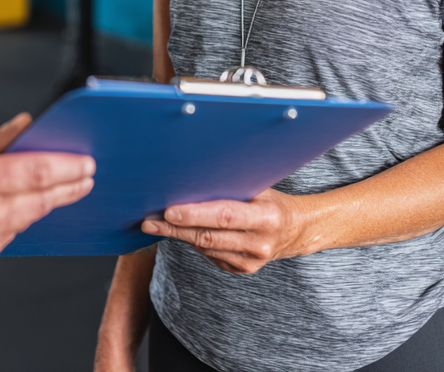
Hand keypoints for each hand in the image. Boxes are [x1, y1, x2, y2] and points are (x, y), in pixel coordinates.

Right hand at [0, 113, 94, 278]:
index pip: (30, 173)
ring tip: (62, 186)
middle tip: (87, 174)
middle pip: (38, 201)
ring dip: (46, 203)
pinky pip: (9, 237)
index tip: (85, 161)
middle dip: (68, 187)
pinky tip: (21, 206)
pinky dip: (18, 219)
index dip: (64, 167)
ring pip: (27, 220)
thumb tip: (25, 127)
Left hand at [141, 189, 305, 273]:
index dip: (194, 214)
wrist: (295, 231)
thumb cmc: (270, 200)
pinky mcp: (241, 270)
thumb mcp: (258, 187)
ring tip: (155, 224)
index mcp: (265, 218)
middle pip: (208, 237)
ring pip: (205, 248)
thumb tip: (192, 173)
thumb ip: (231, 184)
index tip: (168, 211)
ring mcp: (250, 262)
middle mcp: (259, 244)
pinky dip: (192, 242)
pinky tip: (179, 231)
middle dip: (174, 229)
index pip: (223, 216)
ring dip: (178, 236)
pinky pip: (210, 255)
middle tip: (148, 221)